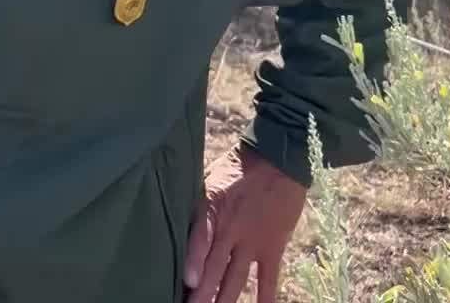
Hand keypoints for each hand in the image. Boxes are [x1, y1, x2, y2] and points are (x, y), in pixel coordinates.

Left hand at [183, 146, 307, 302]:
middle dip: (202, 294)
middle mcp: (231, 230)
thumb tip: (172, 222)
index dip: (193, 262)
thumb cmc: (235, 169)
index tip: (187, 282)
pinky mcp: (273, 246)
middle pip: (215, 268)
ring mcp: (253, 241)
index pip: (200, 240)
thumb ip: (195, 207)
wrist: (277, 160)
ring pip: (236, 278)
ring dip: (225, 300)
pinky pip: (268, 277)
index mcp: (211, 211)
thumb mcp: (206, 181)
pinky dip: (265, 296)